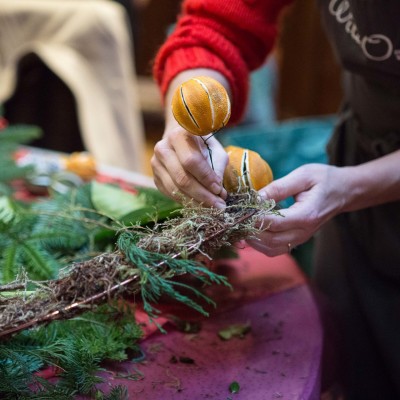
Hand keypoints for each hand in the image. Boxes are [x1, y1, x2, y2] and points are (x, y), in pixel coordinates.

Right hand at [151, 69, 230, 207]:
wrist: (179, 140)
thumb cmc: (201, 144)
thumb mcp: (214, 149)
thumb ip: (217, 167)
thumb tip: (219, 193)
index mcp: (178, 135)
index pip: (191, 161)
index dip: (206, 178)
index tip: (220, 190)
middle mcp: (163, 148)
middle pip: (182, 178)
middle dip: (203, 195)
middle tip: (219, 205)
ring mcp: (156, 164)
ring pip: (175, 189)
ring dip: (196, 201)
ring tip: (212, 207)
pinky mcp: (155, 178)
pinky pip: (170, 194)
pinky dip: (187, 201)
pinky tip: (200, 204)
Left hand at [247, 163, 347, 256]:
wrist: (345, 191)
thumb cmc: (325, 179)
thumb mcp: (303, 176)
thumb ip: (278, 188)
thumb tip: (255, 198)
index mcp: (307, 215)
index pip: (275, 223)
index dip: (255, 218)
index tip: (241, 209)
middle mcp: (304, 232)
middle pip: (271, 241)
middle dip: (250, 231)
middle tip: (236, 219)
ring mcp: (301, 239)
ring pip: (271, 249)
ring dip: (253, 240)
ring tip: (241, 224)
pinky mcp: (297, 240)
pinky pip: (276, 249)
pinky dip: (260, 244)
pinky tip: (252, 230)